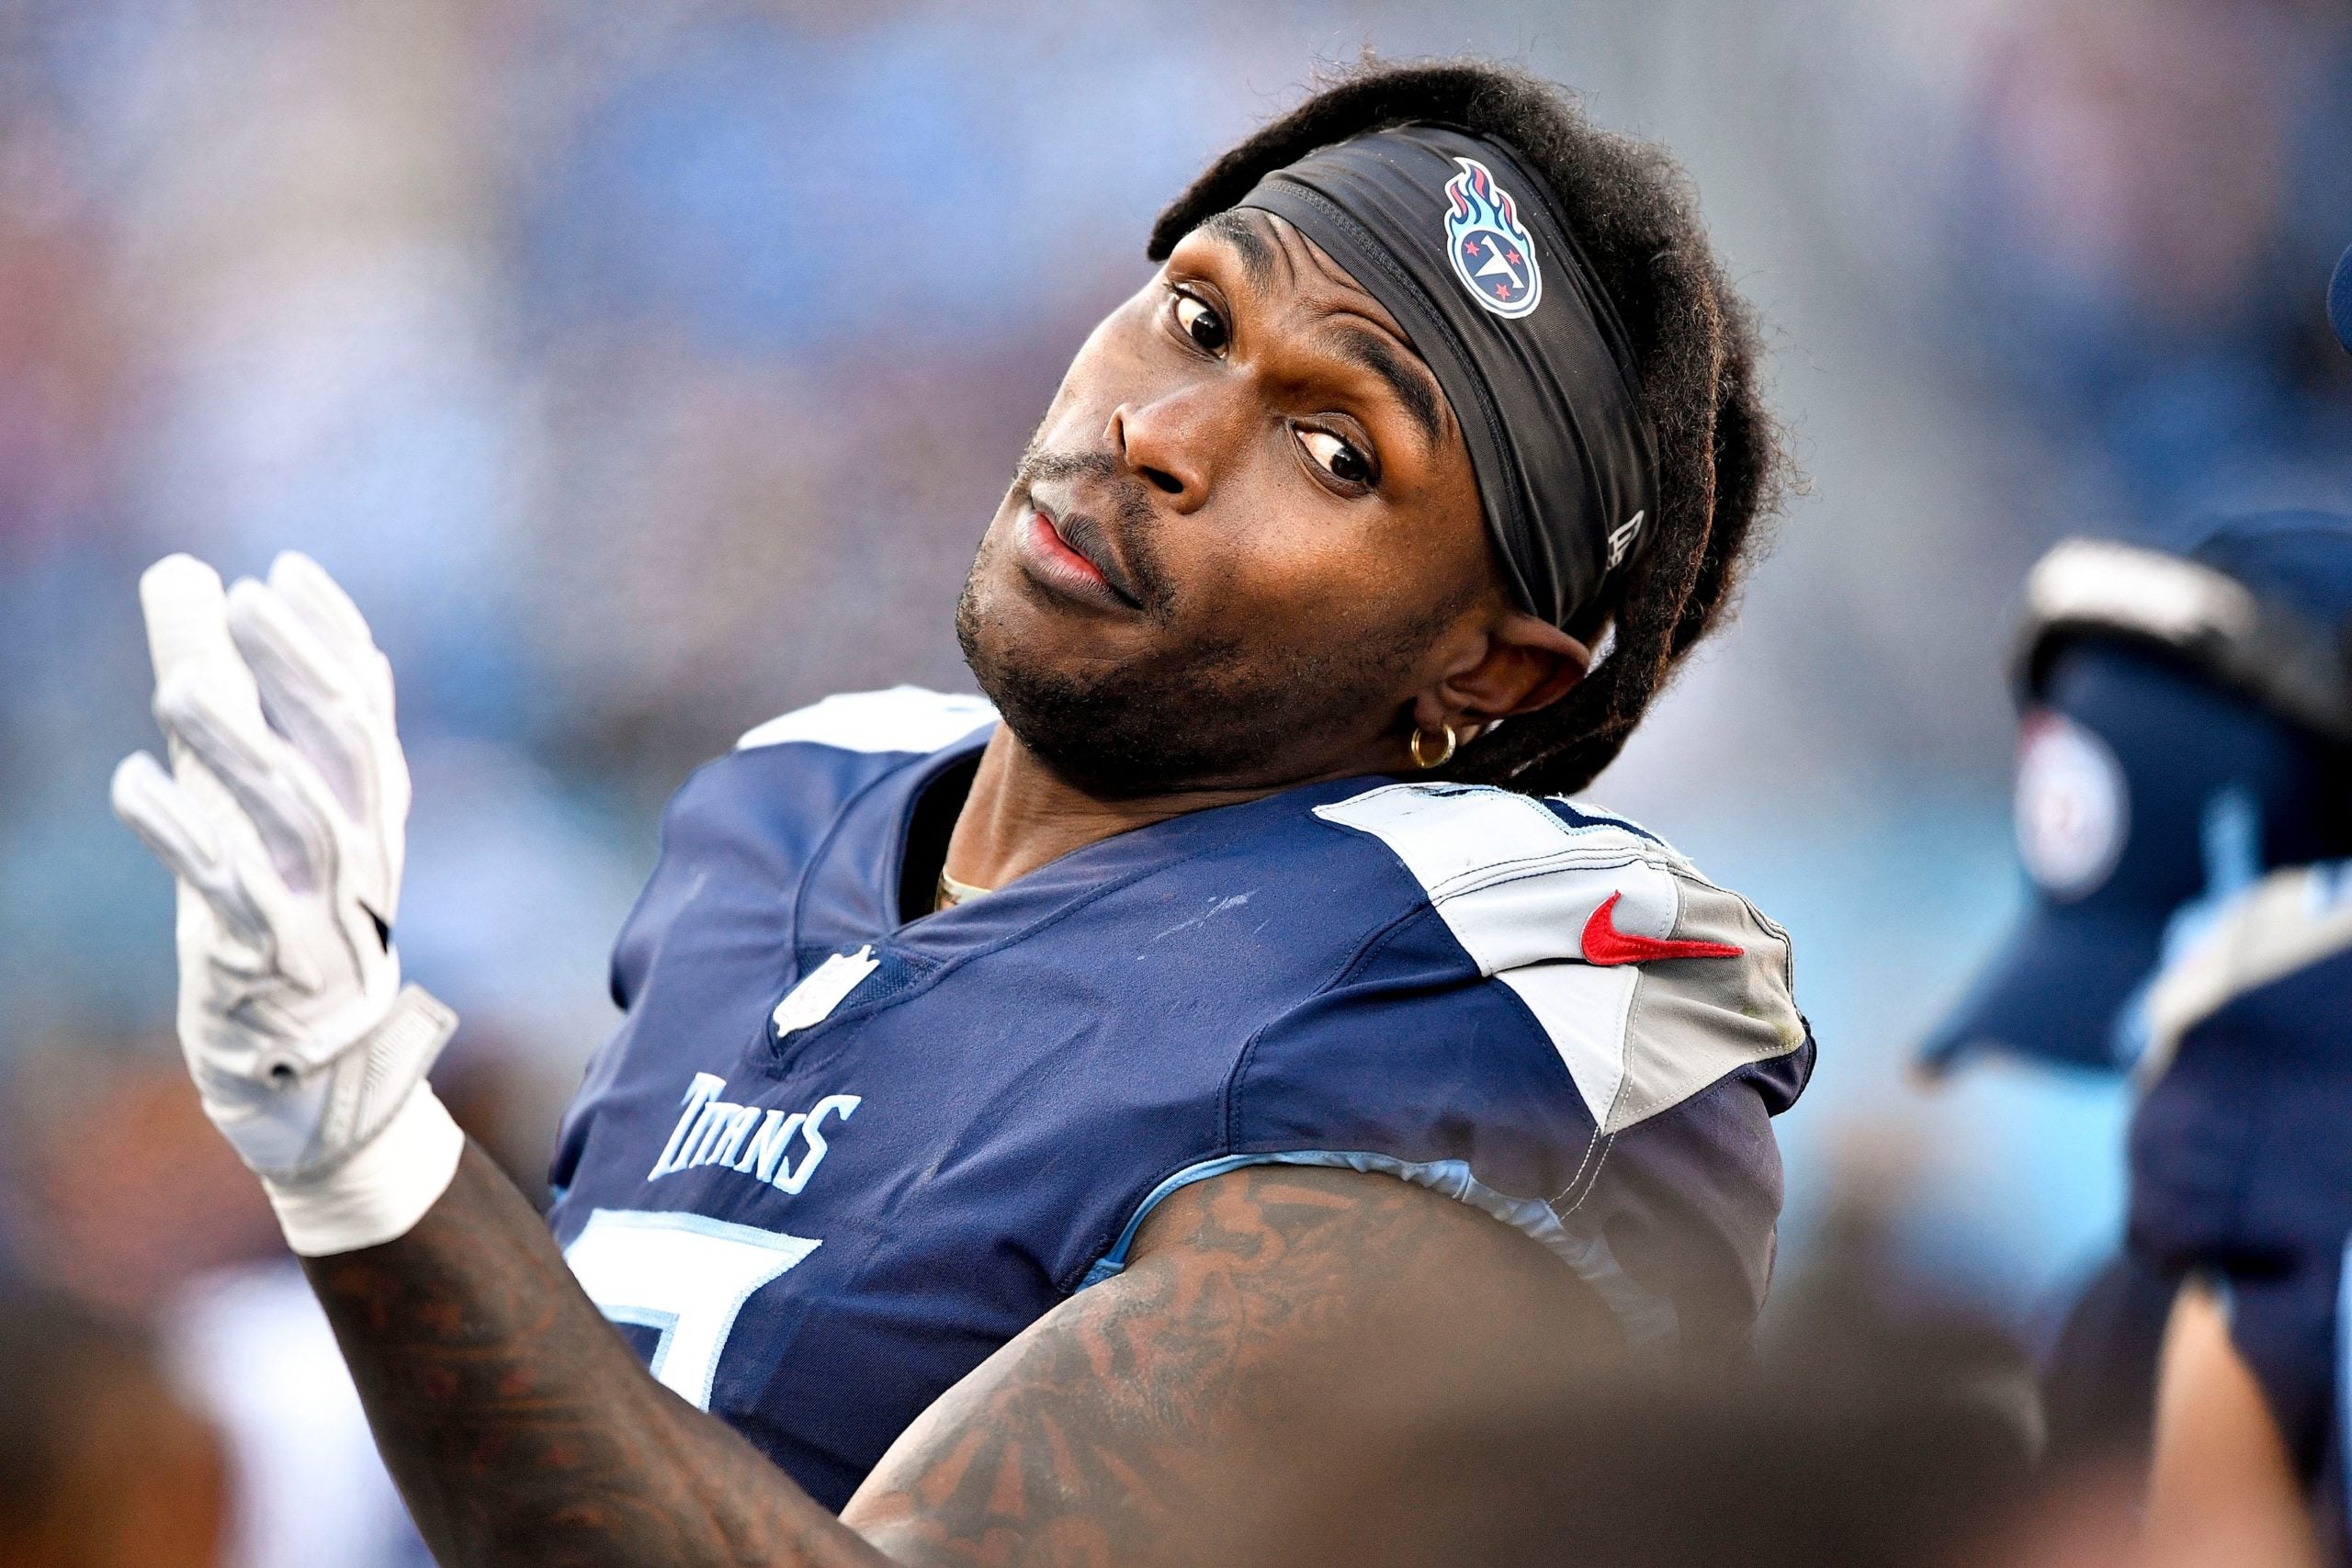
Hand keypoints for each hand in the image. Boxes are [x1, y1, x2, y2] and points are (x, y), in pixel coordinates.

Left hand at [111, 552, 461, 1253]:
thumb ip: (226, 690)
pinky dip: (187, 839)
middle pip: (346, 751)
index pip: (367, 710)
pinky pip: (233, 900)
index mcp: (368, 813)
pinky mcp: (266, 968)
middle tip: (244, 600)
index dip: (333, 641)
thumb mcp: (249, 799)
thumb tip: (189, 572)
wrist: (312, 1075)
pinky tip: (134, 784)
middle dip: (300, 673)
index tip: (284, 574)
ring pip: (298, 821)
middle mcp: (361, 855)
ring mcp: (321, 913)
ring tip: (181, 690)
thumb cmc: (276, 919)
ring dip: (244, 753)